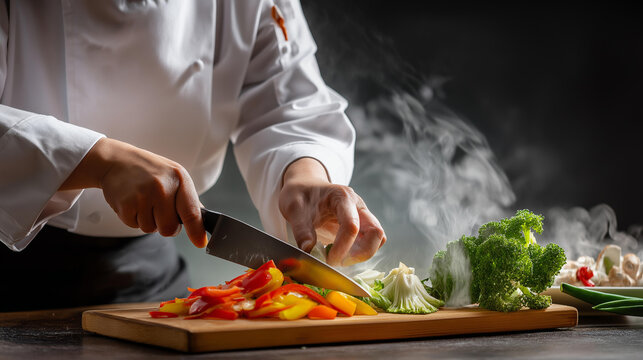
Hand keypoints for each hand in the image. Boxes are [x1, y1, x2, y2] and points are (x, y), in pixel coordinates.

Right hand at [60, 138, 206, 247]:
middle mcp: (162, 187)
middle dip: (166, 226)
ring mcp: (143, 195)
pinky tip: (132, 202)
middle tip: (159, 211)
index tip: (200, 242)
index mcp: (179, 178)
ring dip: (148, 221)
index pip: (192, 212)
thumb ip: (188, 199)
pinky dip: (134, 218)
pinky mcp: (125, 204)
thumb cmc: (149, 171)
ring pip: (151, 229)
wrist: (116, 161)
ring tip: (143, 201)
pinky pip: (135, 226)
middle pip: (170, 228)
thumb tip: (202, 223)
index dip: (197, 231)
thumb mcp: (174, 176)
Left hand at [279, 158, 385, 265]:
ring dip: (361, 255)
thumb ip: (301, 230)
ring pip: (377, 240)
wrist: (304, 188)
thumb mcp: (293, 208)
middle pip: (375, 233)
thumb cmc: (300, 195)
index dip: (342, 247)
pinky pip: (370, 243)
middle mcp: (358, 206)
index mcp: (342, 197)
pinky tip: (341, 255)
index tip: (327, 260)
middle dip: (359, 254)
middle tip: (336, 262)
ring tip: (337, 259)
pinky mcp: (361, 227)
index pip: (351, 225)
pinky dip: (360, 254)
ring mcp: (362, 216)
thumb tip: (308, 250)